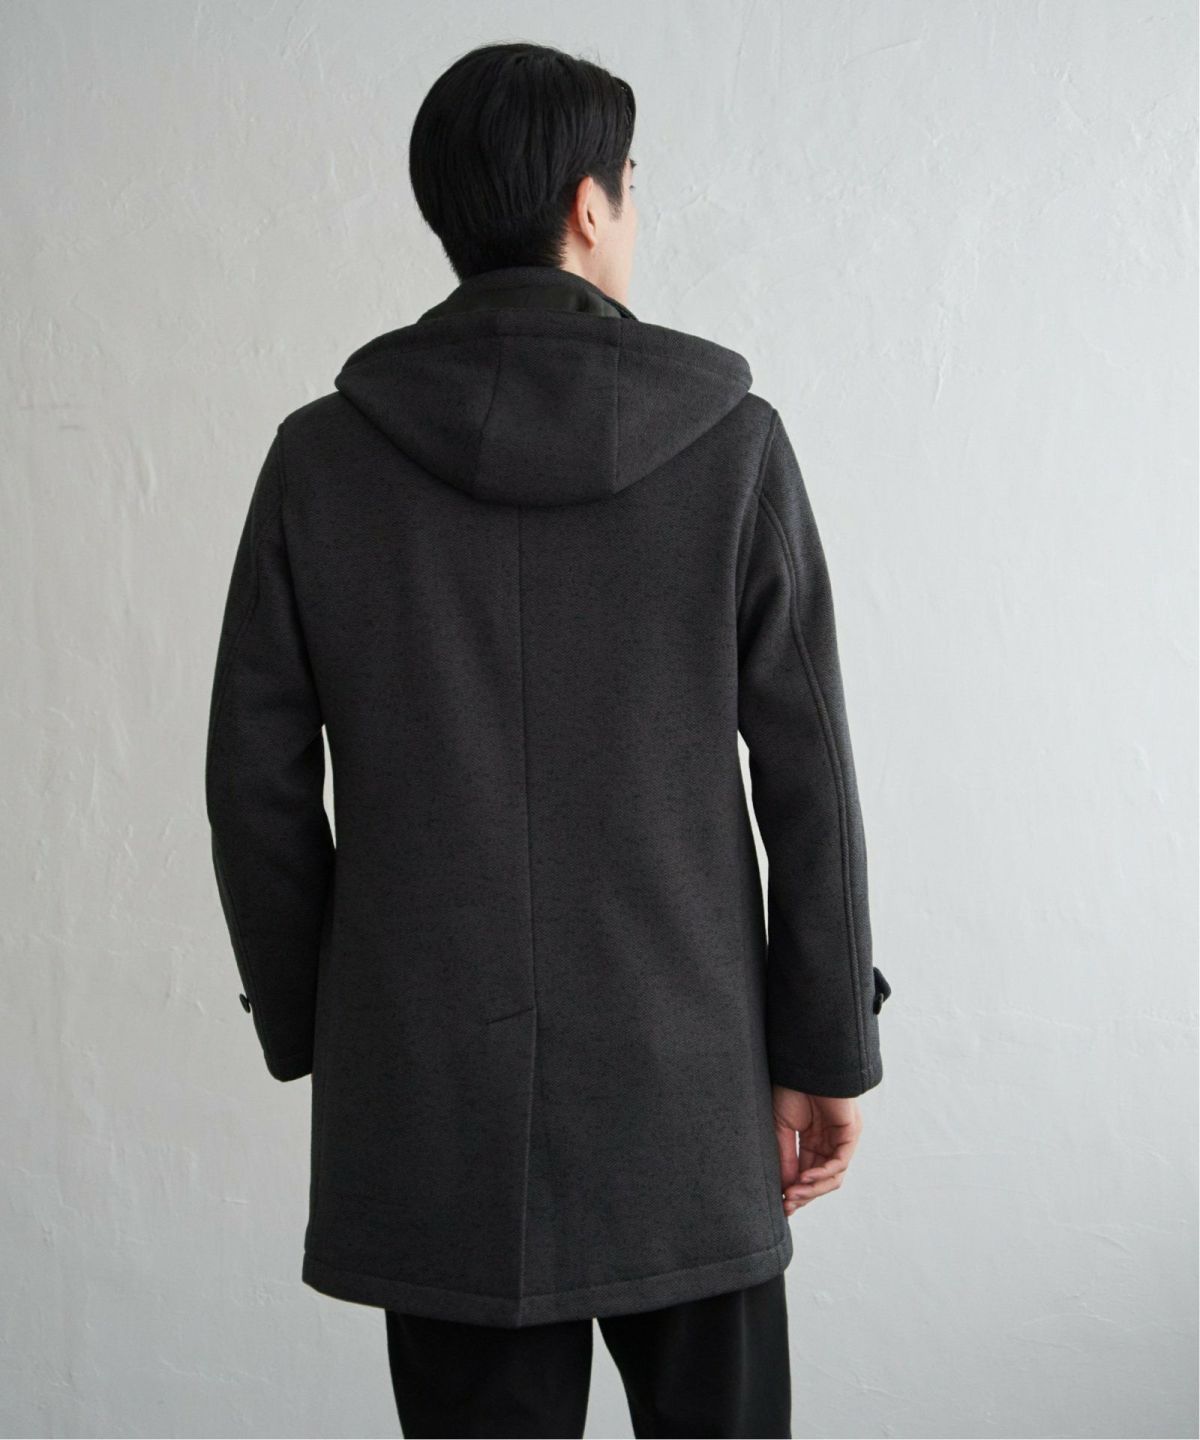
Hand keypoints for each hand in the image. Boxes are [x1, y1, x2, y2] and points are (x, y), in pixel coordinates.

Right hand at [772, 1085, 862, 1216]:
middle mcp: (829, 1142)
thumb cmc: (789, 1089)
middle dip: (803, 1196)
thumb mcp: (780, 1129)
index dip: (795, 1191)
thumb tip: (784, 1189)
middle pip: (820, 1180)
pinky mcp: (850, 1132)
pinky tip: (805, 1178)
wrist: (802, 1065)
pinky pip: (840, 1162)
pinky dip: (822, 1174)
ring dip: (812, 1189)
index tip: (780, 1205)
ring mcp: (841, 1138)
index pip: (807, 1173)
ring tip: (793, 1194)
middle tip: (786, 1206)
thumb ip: (784, 1158)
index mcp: (813, 1140)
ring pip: (832, 1176)